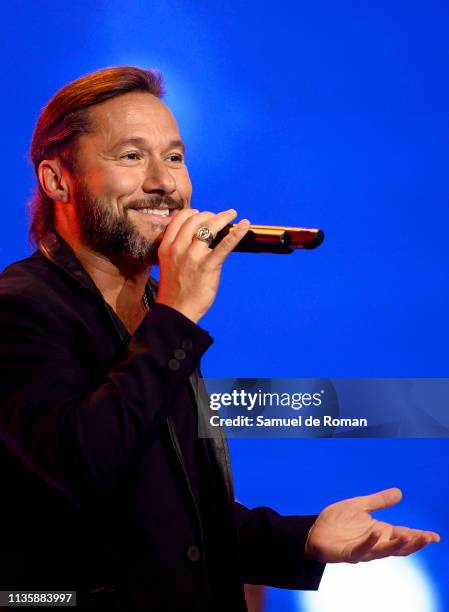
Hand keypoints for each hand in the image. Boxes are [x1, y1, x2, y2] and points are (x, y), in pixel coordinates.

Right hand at [157, 208, 249, 322]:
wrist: (176, 311)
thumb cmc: (174, 291)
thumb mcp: (169, 265)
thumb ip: (178, 250)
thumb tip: (194, 238)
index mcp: (167, 247)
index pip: (179, 219)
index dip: (192, 213)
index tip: (201, 213)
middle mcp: (178, 248)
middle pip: (195, 220)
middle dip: (209, 215)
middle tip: (219, 217)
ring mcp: (193, 256)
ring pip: (209, 227)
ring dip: (223, 217)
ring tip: (232, 214)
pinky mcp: (208, 266)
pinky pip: (224, 244)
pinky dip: (237, 233)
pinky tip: (245, 225)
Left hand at [304, 487, 439, 562]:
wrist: (313, 530)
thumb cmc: (337, 521)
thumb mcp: (360, 505)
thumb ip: (379, 501)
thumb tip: (400, 492)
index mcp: (379, 532)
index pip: (403, 535)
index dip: (418, 537)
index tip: (435, 536)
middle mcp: (374, 543)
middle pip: (398, 547)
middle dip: (414, 543)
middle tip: (429, 538)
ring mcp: (362, 549)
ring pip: (383, 551)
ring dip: (397, 545)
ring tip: (409, 537)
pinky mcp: (348, 553)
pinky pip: (361, 549)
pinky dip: (370, 542)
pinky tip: (377, 532)